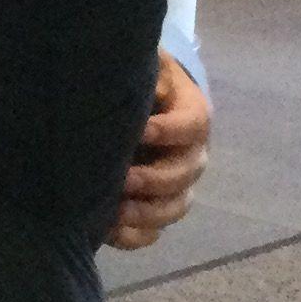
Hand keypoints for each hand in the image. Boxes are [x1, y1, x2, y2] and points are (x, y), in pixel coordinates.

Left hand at [108, 54, 210, 249]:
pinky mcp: (152, 209)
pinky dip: (132, 236)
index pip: (194, 124)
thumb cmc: (132, 81)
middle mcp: (189, 154)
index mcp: (191, 114)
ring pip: (174, 207)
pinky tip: (106, 230)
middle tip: (122, 178)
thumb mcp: (141, 65)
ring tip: (114, 211)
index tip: (140, 131)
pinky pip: (152, 233)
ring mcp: (174, 186)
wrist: (121, 105)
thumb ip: (141, 71)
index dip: (170, 130)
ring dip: (146, 213)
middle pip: (186, 173)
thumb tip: (130, 76)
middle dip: (154, 179)